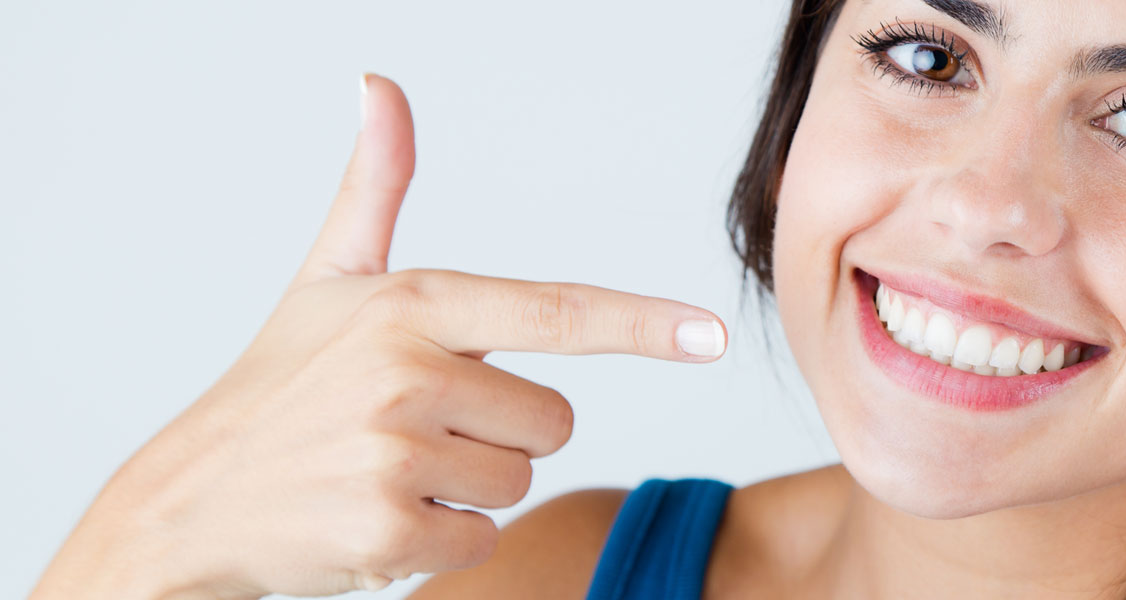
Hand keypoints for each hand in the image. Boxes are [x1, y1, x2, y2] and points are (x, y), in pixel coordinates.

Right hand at [31, 74, 727, 599]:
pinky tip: (377, 515)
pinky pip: (482, 535)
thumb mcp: (326, 280)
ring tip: (389, 468)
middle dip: (499, 432)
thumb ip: (375, 189)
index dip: (642, 324)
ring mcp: (396, 453)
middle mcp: (407, 372)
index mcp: (411, 305)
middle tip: (414, 427)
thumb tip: (380, 86)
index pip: (555, 312)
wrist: (188, 500)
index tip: (711, 335)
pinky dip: (442, 538)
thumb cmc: (278, 386)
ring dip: (468, 487)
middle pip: (553, 418)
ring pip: (521, 479)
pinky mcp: (390, 529)